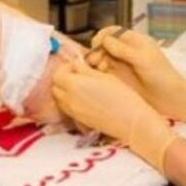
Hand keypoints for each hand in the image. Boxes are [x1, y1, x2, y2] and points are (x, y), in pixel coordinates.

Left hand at [52, 59, 177, 171]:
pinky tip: (85, 98)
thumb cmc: (121, 96)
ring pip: (59, 98)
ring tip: (81, 87)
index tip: (77, 66)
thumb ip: (84, 69)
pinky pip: (66, 108)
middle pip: (55, 87)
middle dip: (63, 79)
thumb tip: (75, 64)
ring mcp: (73, 112)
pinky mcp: (78, 120)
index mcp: (74, 85)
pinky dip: (70, 101)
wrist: (130, 121)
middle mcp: (69, 100)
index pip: (57, 74)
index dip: (66, 68)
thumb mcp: (103, 76)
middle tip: (78, 75)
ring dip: (65, 90)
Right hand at [89, 27, 185, 139]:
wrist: (172, 99)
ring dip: (96, 62)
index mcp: (134, 41)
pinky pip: (104, 73)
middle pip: (104, 45)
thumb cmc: (162, 75)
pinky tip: (100, 77)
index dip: (102, 36)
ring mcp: (122, 66)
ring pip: (102, 59)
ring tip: (98, 69)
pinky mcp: (120, 79)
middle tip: (96, 61)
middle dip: (97, 51)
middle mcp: (126, 52)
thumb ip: (123, 49)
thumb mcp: (143, 59)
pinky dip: (99, 73)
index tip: (97, 45)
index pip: (112, 32)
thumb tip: (104, 40)